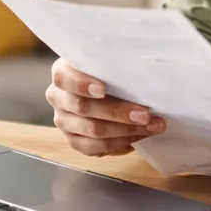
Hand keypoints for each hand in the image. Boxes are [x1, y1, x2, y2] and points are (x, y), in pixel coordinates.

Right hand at [46, 58, 165, 156]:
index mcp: (62, 73)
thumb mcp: (108, 62)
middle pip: (84, 108)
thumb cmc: (110, 72)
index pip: (64, 78)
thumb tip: (143, 66)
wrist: (107, 90)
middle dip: (118, 112)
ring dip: (127, 130)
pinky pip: (96, 148)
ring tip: (152, 126)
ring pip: (93, 131)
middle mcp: (58, 98)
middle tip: (145, 114)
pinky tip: (140, 136)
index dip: (82, 84)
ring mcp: (64, 121)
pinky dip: (121, 143)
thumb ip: (115, 63)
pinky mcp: (74, 141)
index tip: (103, 89)